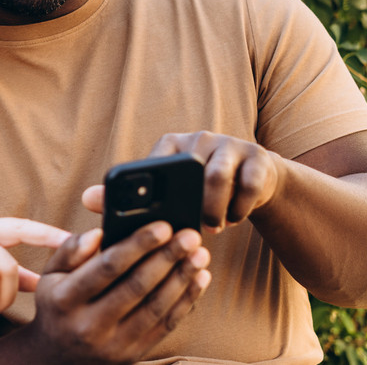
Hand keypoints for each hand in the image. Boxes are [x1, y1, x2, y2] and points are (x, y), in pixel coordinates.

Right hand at [21, 223, 210, 362]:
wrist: (56, 357)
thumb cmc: (57, 305)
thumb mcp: (51, 275)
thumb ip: (71, 250)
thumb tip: (98, 232)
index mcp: (66, 300)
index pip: (107, 267)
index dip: (137, 245)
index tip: (162, 226)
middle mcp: (89, 326)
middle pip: (136, 286)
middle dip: (167, 258)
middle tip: (190, 236)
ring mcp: (113, 344)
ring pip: (156, 307)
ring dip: (182, 278)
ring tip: (199, 255)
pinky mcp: (133, 355)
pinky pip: (165, 326)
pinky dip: (186, 301)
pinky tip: (198, 279)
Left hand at [150, 131, 284, 231]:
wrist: (253, 177)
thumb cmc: (205, 187)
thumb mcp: (180, 186)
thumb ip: (150, 195)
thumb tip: (109, 206)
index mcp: (174, 143)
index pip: (158, 161)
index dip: (157, 188)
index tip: (159, 216)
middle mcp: (200, 138)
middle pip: (190, 170)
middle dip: (190, 205)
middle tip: (192, 228)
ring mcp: (230, 144)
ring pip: (217, 176)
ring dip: (213, 208)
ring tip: (213, 227)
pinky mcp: (257, 156)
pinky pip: (248, 185)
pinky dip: (240, 209)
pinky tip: (234, 219)